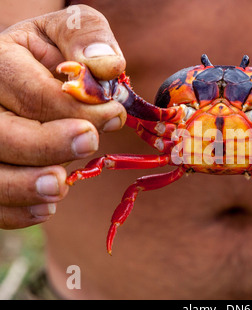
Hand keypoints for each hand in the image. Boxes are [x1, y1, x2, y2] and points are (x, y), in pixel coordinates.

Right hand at [0, 5, 126, 227]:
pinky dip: (14, 212)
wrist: (28, 70)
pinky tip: (45, 208)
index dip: (78, 110)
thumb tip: (107, 66)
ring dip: (26, 187)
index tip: (115, 114)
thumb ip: (87, 39)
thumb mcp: (68, 30)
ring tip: (60, 186)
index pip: (33, 94)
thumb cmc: (53, 53)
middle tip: (89, 143)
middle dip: (48, 146)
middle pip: (1, 135)